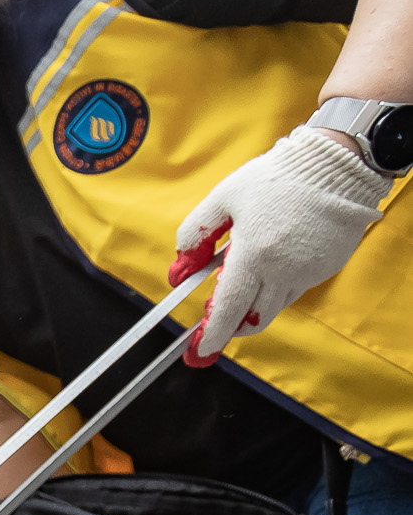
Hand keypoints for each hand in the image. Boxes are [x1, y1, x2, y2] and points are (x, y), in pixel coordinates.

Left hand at [171, 125, 387, 363]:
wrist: (337, 164)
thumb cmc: (275, 177)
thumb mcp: (223, 198)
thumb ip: (195, 235)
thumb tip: (179, 273)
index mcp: (254, 254)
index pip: (229, 307)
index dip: (213, 333)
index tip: (200, 351)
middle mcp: (284, 270)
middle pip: (254, 318)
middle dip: (232, 326)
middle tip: (217, 321)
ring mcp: (310, 271)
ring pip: (275, 306)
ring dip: (255, 305)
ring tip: (246, 277)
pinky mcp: (328, 267)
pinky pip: (296, 289)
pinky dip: (279, 287)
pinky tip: (275, 261)